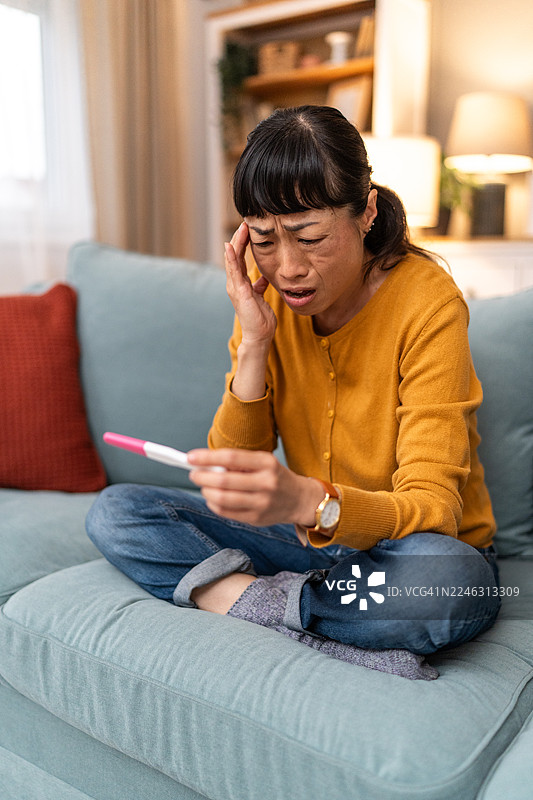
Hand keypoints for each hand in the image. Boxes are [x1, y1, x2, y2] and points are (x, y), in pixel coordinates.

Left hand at [187, 448, 323, 530]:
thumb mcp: (263, 462)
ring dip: (206, 492)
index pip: (231, 458)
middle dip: (202, 477)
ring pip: (222, 499)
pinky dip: (213, 504)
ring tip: (203, 486)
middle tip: (194, 474)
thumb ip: (238, 463)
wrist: (300, 499)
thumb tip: (206, 465)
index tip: (190, 458)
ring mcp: (261, 503)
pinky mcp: (256, 518)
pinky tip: (212, 498)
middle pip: (224, 481)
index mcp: (267, 463)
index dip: (207, 458)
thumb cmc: (275, 476)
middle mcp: (266, 483)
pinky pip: (226, 512)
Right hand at [225, 222, 276, 345]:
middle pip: (235, 255)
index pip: (241, 258)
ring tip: (240, 228)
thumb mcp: (262, 297)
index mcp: (241, 283)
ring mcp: (235, 287)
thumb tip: (264, 277)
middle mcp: (235, 283)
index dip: (244, 243)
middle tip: (246, 222)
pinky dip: (231, 257)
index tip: (250, 229)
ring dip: (236, 243)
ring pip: (233, 259)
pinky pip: (233, 271)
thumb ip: (260, 286)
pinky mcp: (238, 292)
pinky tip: (230, 246)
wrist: (259, 335)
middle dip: (240, 238)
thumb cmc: (260, 319)